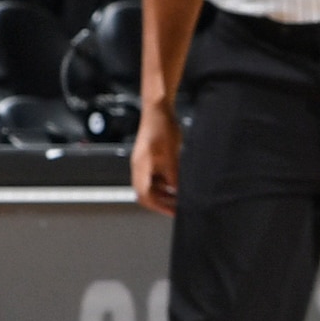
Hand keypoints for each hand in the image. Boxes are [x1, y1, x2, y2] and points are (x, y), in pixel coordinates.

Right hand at [129, 98, 180, 215]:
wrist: (158, 108)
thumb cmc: (161, 126)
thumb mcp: (171, 155)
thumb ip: (174, 175)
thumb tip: (179, 192)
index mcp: (141, 167)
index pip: (144, 196)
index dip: (159, 206)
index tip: (173, 211)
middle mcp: (139, 167)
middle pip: (146, 193)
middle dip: (162, 202)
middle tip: (178, 207)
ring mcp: (143, 162)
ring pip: (151, 186)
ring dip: (164, 193)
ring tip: (180, 197)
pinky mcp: (149, 158)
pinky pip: (154, 176)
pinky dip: (165, 183)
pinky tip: (177, 182)